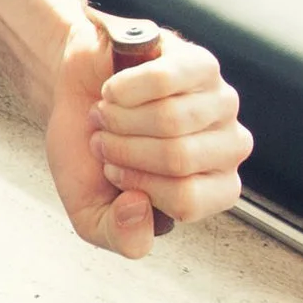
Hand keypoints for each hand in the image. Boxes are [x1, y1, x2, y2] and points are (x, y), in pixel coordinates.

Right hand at [44, 20, 249, 257]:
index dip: (135, 185)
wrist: (74, 94)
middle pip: (179, 157)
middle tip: (104, 141)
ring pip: (171, 118)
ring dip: (118, 118)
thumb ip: (120, 237)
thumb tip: (139, 207)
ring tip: (107, 116)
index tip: (114, 172)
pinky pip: (163, 80)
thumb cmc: (90, 150)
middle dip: (121, 149)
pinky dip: (121, 90)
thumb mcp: (91, 213)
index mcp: (211, 191)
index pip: (188, 200)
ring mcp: (220, 102)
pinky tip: (113, 91)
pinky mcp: (200, 64)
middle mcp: (227, 147)